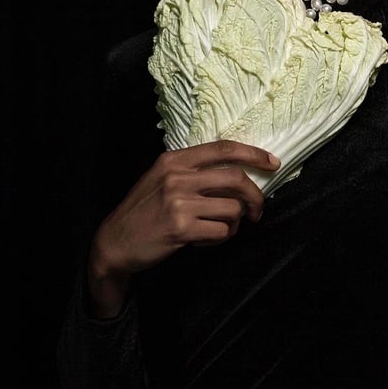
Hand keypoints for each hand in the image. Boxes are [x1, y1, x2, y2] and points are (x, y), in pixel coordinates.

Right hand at [86, 140, 278, 317]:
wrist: (114, 240)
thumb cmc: (144, 209)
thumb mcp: (161, 177)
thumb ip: (192, 170)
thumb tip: (236, 172)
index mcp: (175, 159)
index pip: (223, 148)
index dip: (253, 154)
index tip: (273, 163)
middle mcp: (178, 176)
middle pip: (236, 178)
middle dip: (255, 196)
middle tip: (257, 211)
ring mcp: (179, 201)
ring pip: (232, 209)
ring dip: (234, 224)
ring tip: (219, 229)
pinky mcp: (181, 228)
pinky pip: (221, 232)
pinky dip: (220, 239)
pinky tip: (204, 240)